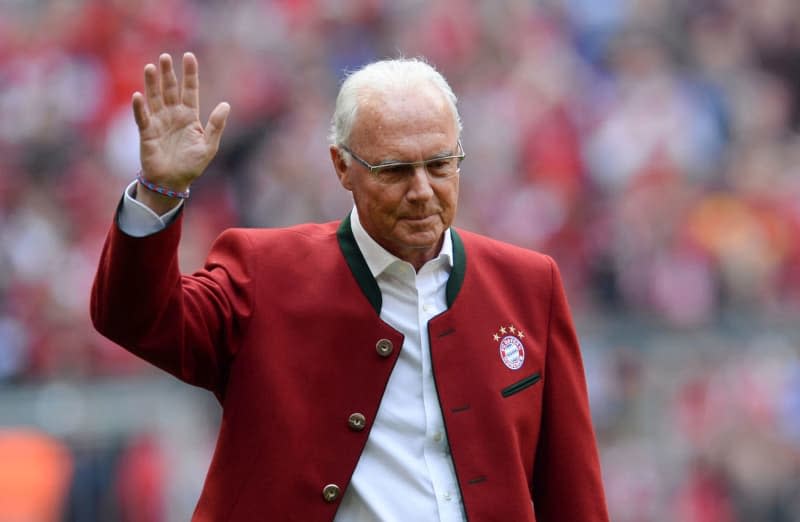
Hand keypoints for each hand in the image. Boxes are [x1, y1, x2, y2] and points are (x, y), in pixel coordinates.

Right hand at [132, 52, 229, 211]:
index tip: (189, 56)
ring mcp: (159, 122)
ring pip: (155, 98)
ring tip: (151, 67)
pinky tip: (138, 95)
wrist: (172, 183)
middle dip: (168, 74)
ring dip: (152, 84)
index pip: (190, 90)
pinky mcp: (147, 132)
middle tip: (165, 57)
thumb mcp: (209, 146)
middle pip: (170, 90)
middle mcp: (173, 115)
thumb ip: (216, 125)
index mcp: (190, 116)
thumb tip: (226, 105)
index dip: (190, 74)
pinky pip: (142, 117)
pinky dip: (140, 107)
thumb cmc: (192, 165)